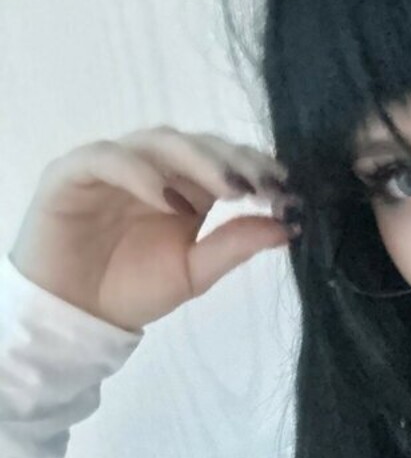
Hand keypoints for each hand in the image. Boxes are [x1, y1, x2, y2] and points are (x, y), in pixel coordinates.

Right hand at [7, 127, 298, 332]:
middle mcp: (154, 169)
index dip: (255, 167)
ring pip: (158, 142)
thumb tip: (288, 226)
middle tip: (260, 185)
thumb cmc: (132, 291)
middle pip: (197, 144)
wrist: (76, 316)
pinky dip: (140, 173)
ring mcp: (114, 166)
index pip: (225, 160)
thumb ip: (235, 246)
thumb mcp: (194, 273)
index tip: (285, 189)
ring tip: (227, 189)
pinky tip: (168, 199)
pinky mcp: (74, 173)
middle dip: (233, 161)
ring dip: (198, 161)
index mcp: (186, 188)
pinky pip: (108, 158)